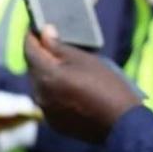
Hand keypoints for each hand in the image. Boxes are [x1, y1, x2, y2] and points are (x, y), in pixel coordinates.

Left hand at [24, 27, 141, 143]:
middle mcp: (40, 94)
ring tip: (62, 64)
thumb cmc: (107, 86)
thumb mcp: (85, 60)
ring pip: (39, 84)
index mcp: (45, 76)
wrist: (123, 125)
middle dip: (40, 54)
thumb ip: (59, 46)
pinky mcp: (54, 122)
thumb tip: (44, 32)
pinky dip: (53, 90)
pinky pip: (47, 100)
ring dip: (46, 73)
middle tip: (51, 42)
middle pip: (33, 68)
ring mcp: (46, 111)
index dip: (31, 36)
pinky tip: (67, 85)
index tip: (35, 27)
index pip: (29, 49)